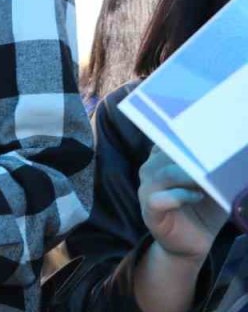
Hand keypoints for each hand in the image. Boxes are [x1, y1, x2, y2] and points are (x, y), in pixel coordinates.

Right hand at [138, 147, 226, 262]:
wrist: (193, 243)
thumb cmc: (204, 210)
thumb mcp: (212, 185)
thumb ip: (214, 168)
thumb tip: (233, 152)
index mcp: (162, 160)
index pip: (169, 138)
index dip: (188, 137)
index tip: (211, 136)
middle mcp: (150, 171)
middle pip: (168, 154)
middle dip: (193, 155)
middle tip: (216, 156)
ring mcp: (147, 191)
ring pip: (164, 174)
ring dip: (188, 175)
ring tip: (208, 179)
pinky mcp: (150, 212)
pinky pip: (160, 199)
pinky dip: (180, 196)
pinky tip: (197, 197)